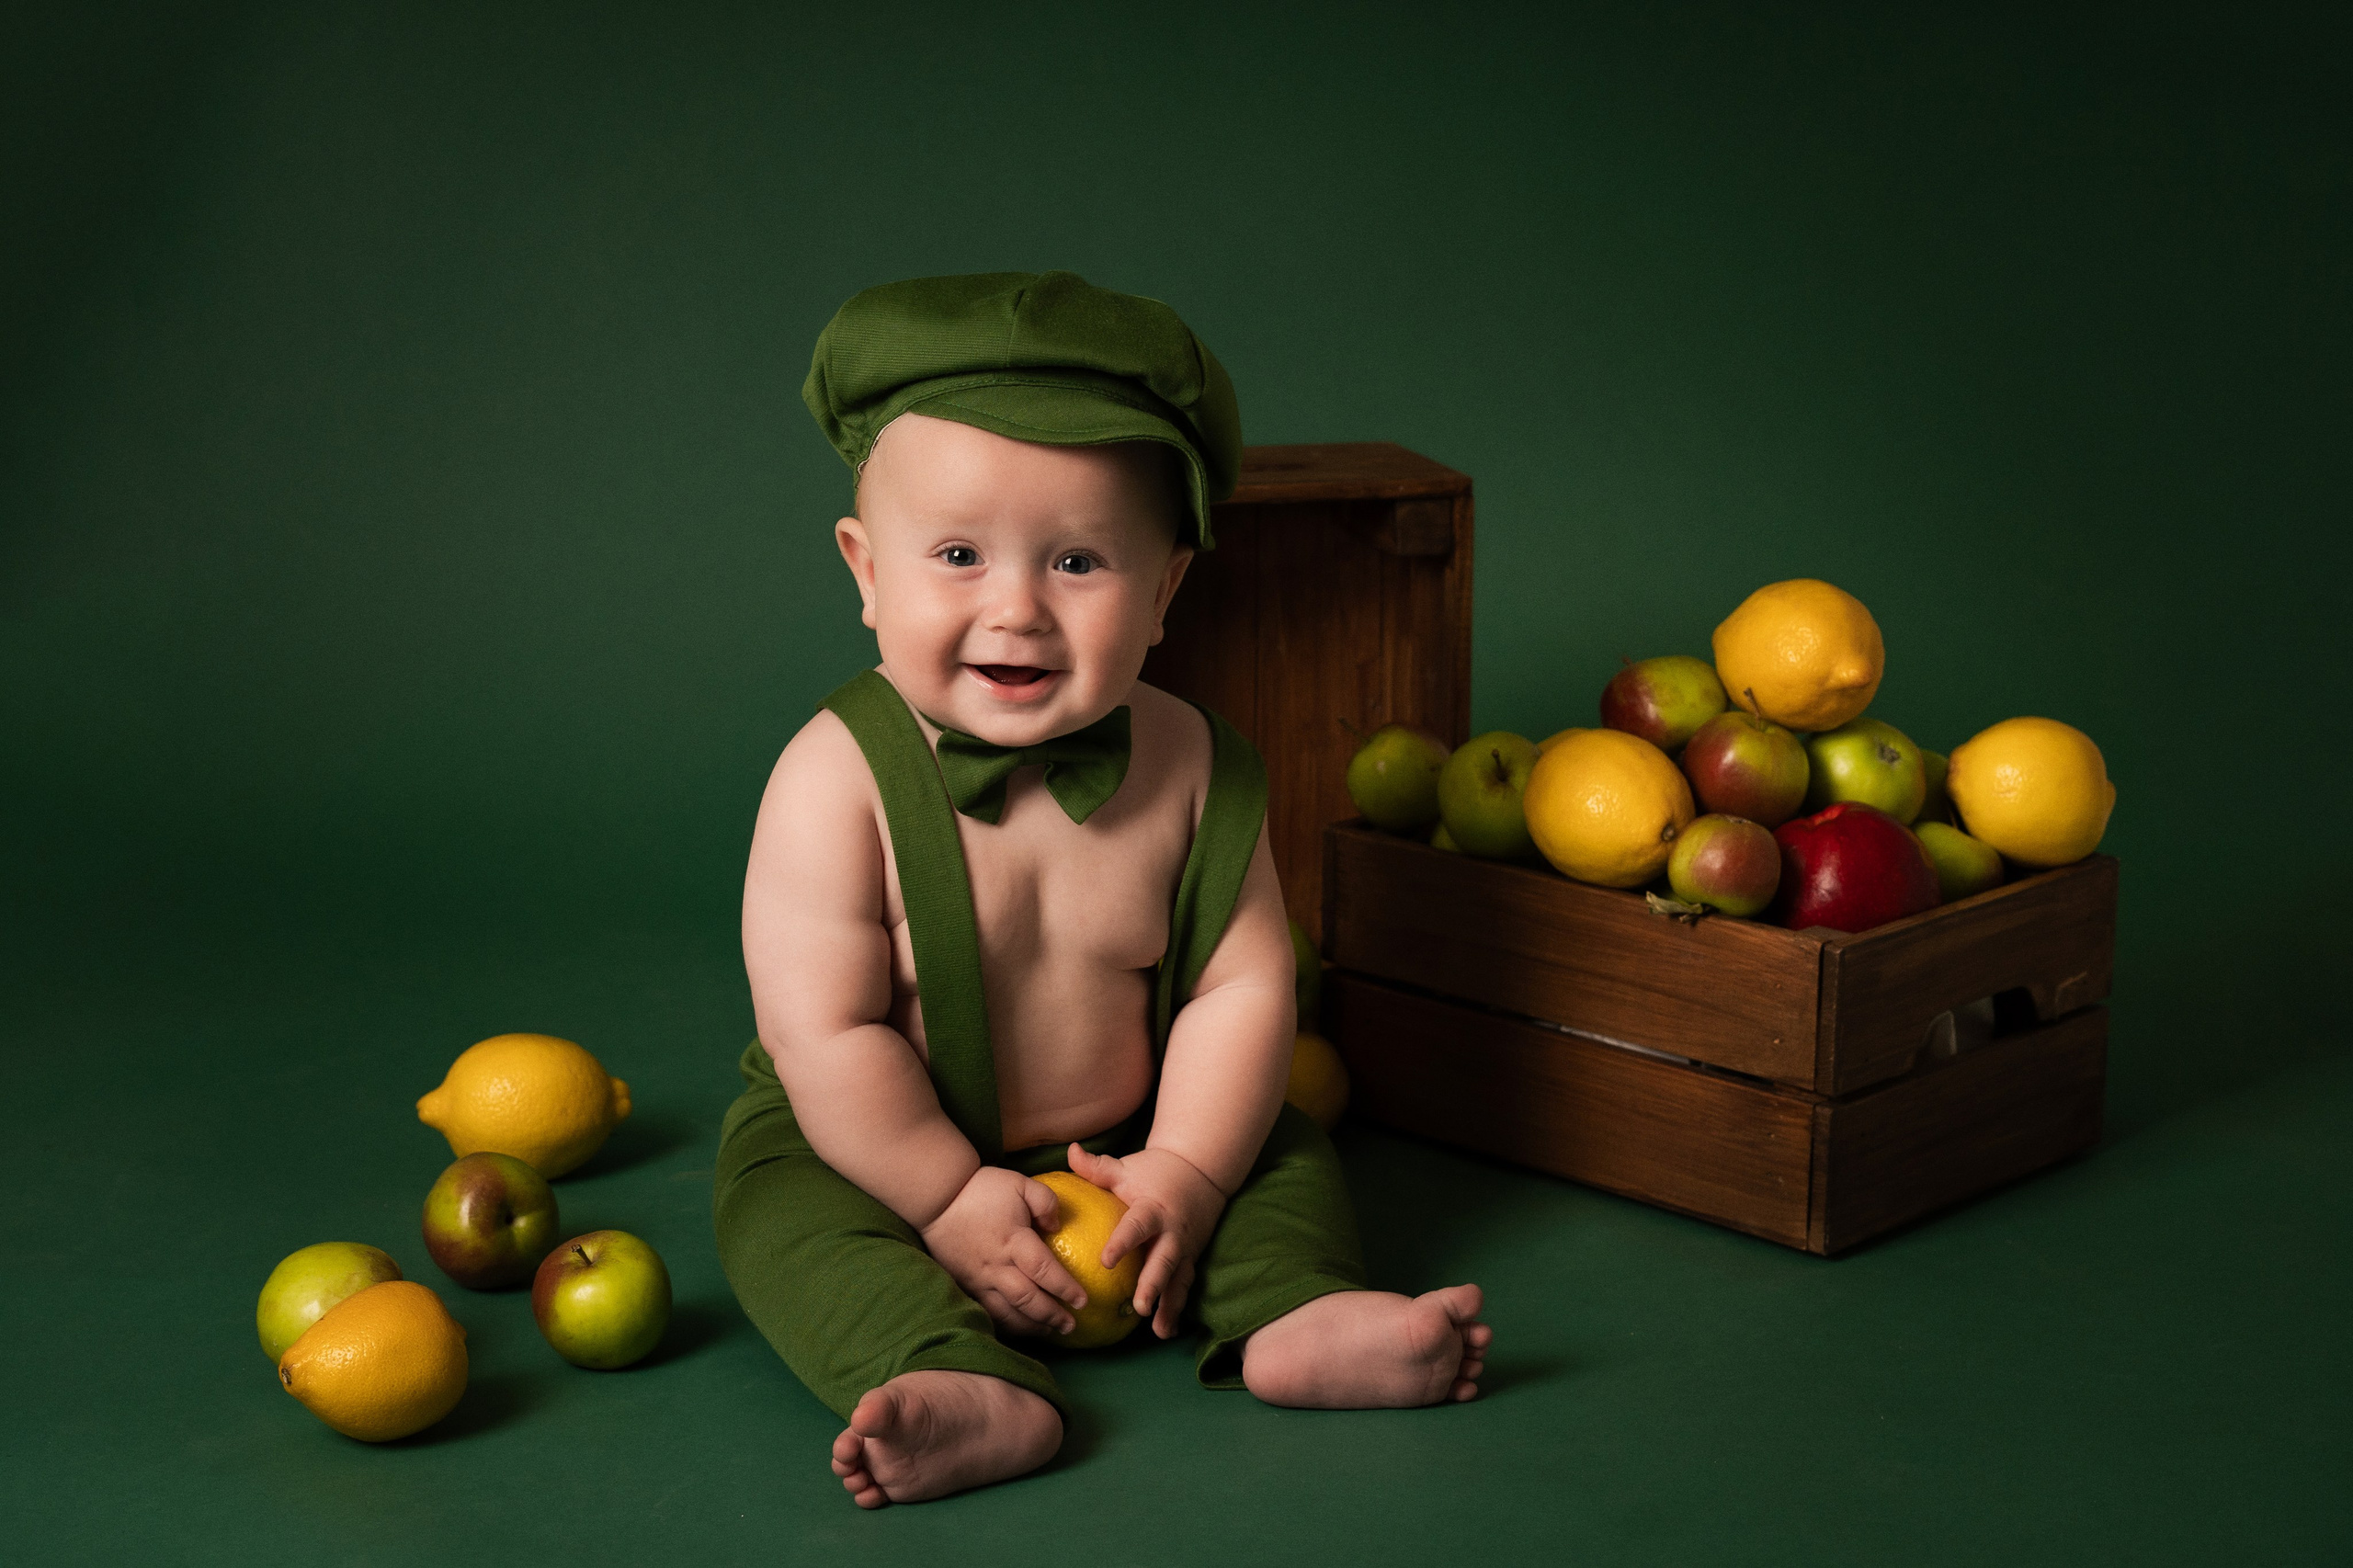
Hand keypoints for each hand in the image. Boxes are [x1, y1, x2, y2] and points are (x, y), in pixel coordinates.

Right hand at [918, 1166, 1085, 1337]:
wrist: (937, 1198)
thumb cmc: (982, 1188)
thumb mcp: (1021, 1184)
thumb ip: (1046, 1202)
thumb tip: (1057, 1227)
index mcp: (1013, 1240)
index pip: (1044, 1270)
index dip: (1065, 1288)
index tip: (1083, 1300)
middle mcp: (996, 1265)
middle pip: (1027, 1299)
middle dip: (1051, 1315)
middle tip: (1070, 1325)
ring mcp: (978, 1279)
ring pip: (1006, 1312)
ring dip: (1030, 1326)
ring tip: (1049, 1332)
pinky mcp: (964, 1284)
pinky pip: (986, 1311)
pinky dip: (1005, 1324)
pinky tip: (1019, 1327)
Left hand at [1067, 1144, 1228, 1339]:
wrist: (1200, 1171)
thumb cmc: (1154, 1171)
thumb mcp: (1126, 1167)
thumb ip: (1097, 1167)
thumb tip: (1070, 1151)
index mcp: (1153, 1209)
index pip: (1137, 1227)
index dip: (1123, 1243)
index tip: (1105, 1261)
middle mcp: (1172, 1232)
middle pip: (1163, 1261)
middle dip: (1153, 1284)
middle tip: (1139, 1306)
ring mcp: (1185, 1248)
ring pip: (1179, 1280)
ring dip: (1170, 1305)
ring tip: (1158, 1330)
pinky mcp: (1191, 1258)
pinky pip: (1185, 1286)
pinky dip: (1177, 1309)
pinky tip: (1166, 1332)